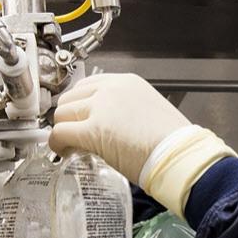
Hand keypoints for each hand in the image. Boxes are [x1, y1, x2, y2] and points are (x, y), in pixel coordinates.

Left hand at [50, 73, 236, 217]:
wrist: (180, 155)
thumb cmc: (173, 141)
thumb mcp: (149, 111)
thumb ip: (126, 110)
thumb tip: (111, 125)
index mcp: (128, 82)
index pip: (89, 85)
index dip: (81, 104)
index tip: (81, 118)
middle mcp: (112, 89)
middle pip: (71, 98)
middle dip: (70, 117)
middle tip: (76, 134)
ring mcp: (101, 108)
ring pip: (62, 113)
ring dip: (63, 129)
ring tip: (72, 145)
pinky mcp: (93, 130)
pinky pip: (60, 133)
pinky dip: (57, 143)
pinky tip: (65, 152)